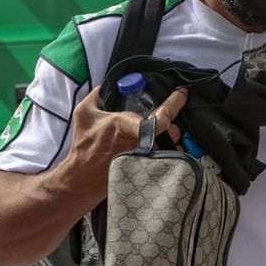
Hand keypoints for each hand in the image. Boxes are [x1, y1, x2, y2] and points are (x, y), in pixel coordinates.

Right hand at [57, 86, 188, 201]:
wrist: (83, 177)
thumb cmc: (84, 145)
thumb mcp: (83, 114)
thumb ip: (96, 97)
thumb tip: (104, 87)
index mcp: (127, 125)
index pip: (160, 117)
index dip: (174, 104)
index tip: (183, 92)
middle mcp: (142, 142)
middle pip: (173, 131)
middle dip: (176, 122)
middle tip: (172, 115)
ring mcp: (147, 158)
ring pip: (173, 145)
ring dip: (172, 137)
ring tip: (167, 132)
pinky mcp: (148, 169)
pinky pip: (168, 158)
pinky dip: (169, 151)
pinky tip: (163, 146)